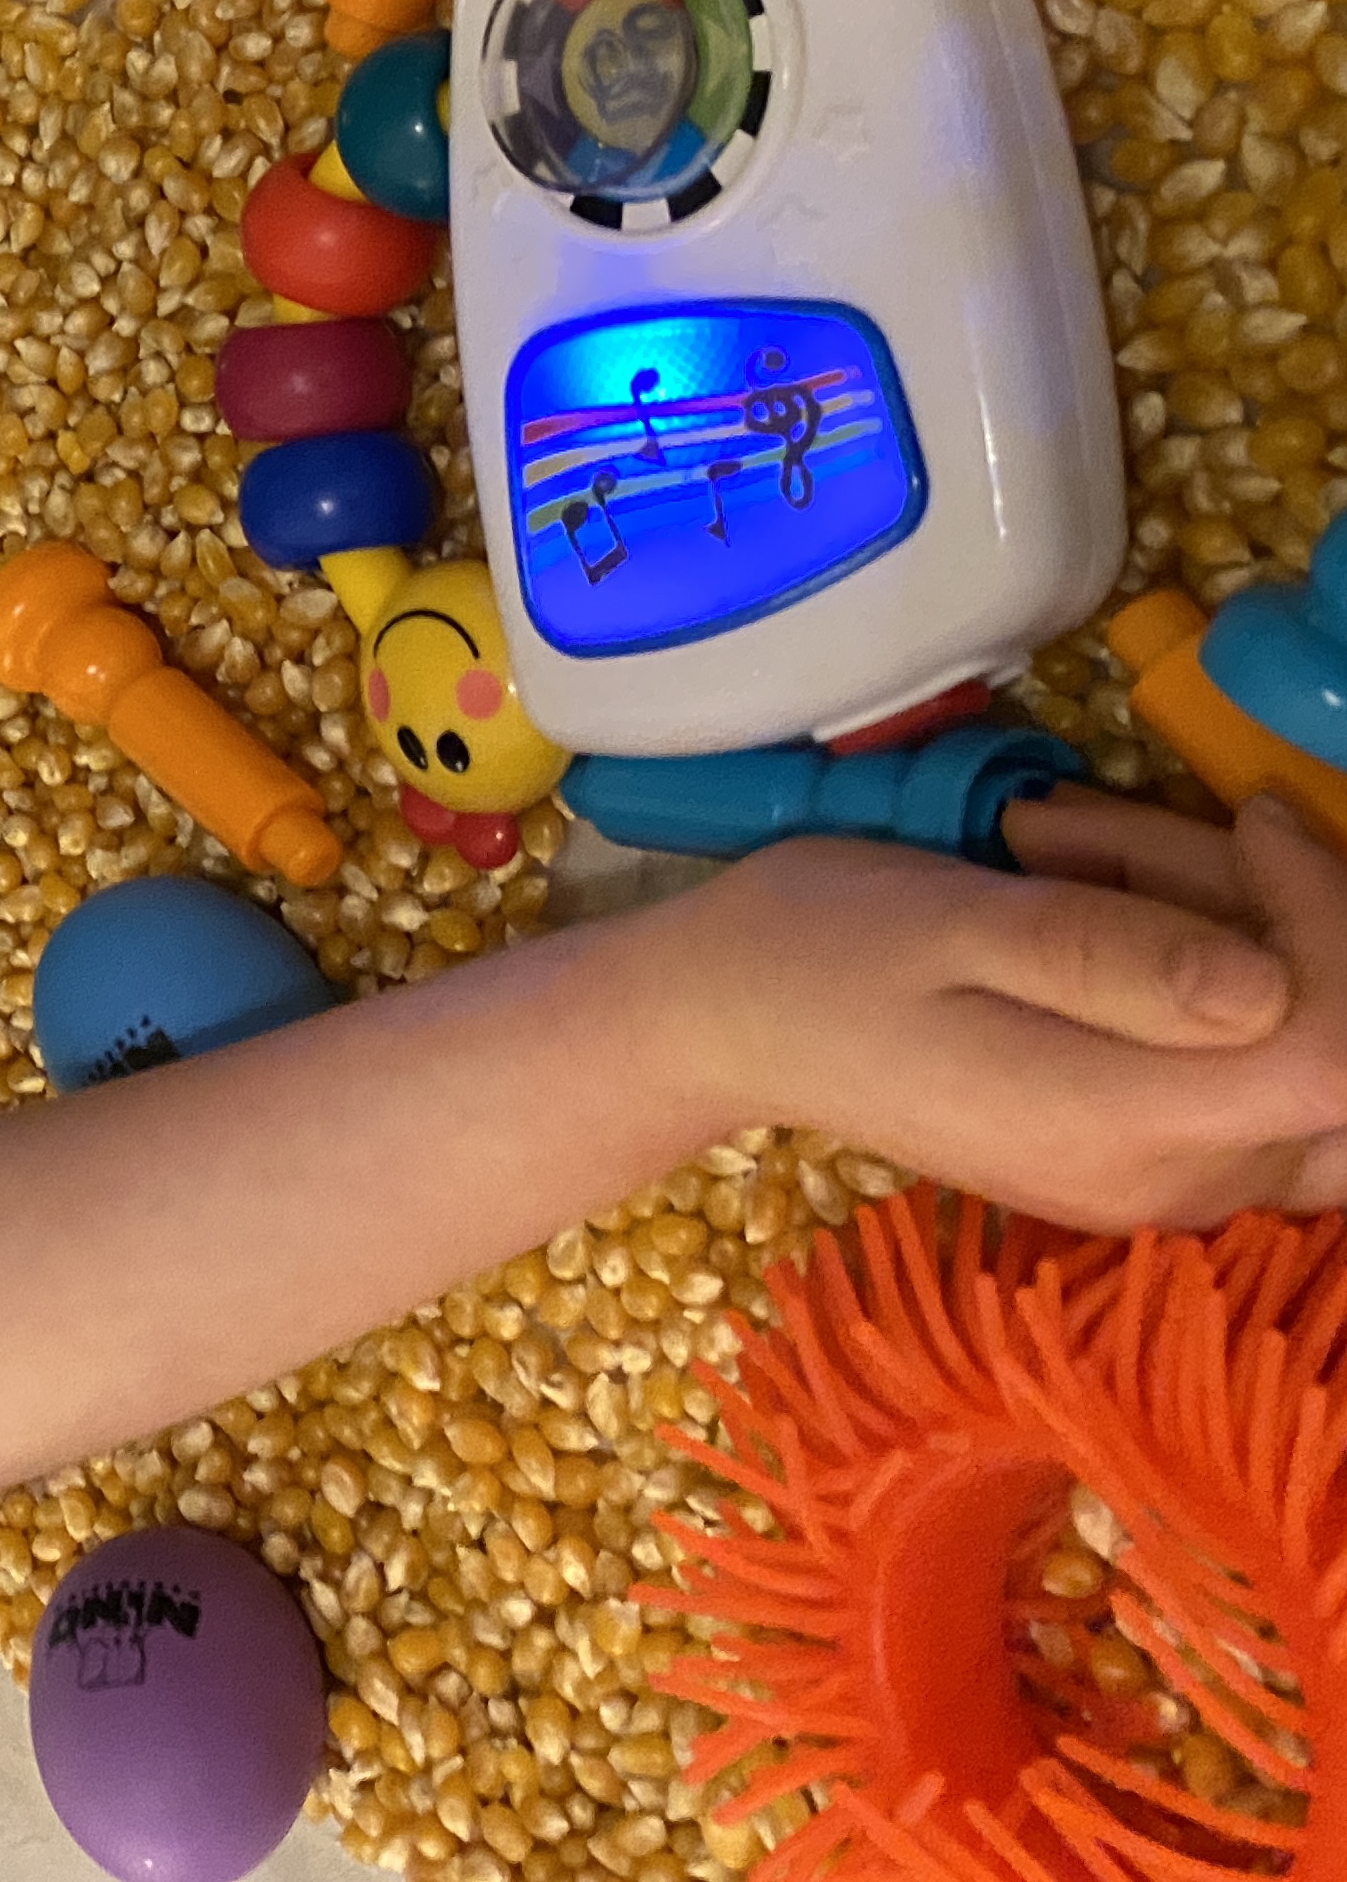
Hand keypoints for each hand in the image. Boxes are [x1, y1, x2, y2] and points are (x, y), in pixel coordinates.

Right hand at [643, 797, 1346, 1232]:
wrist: (721, 1021)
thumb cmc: (818, 947)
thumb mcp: (950, 918)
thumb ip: (1105, 955)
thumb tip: (1267, 988)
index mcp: (1116, 1124)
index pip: (1338, 1055)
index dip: (1334, 928)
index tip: (1253, 820)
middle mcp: (1163, 1182)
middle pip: (1336, 1061)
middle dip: (1286, 924)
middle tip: (1134, 840)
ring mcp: (1160, 1185)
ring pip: (1303, 1063)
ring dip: (1241, 937)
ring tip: (1085, 856)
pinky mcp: (1145, 1162)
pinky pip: (1250, 1076)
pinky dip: (1210, 980)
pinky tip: (1103, 911)